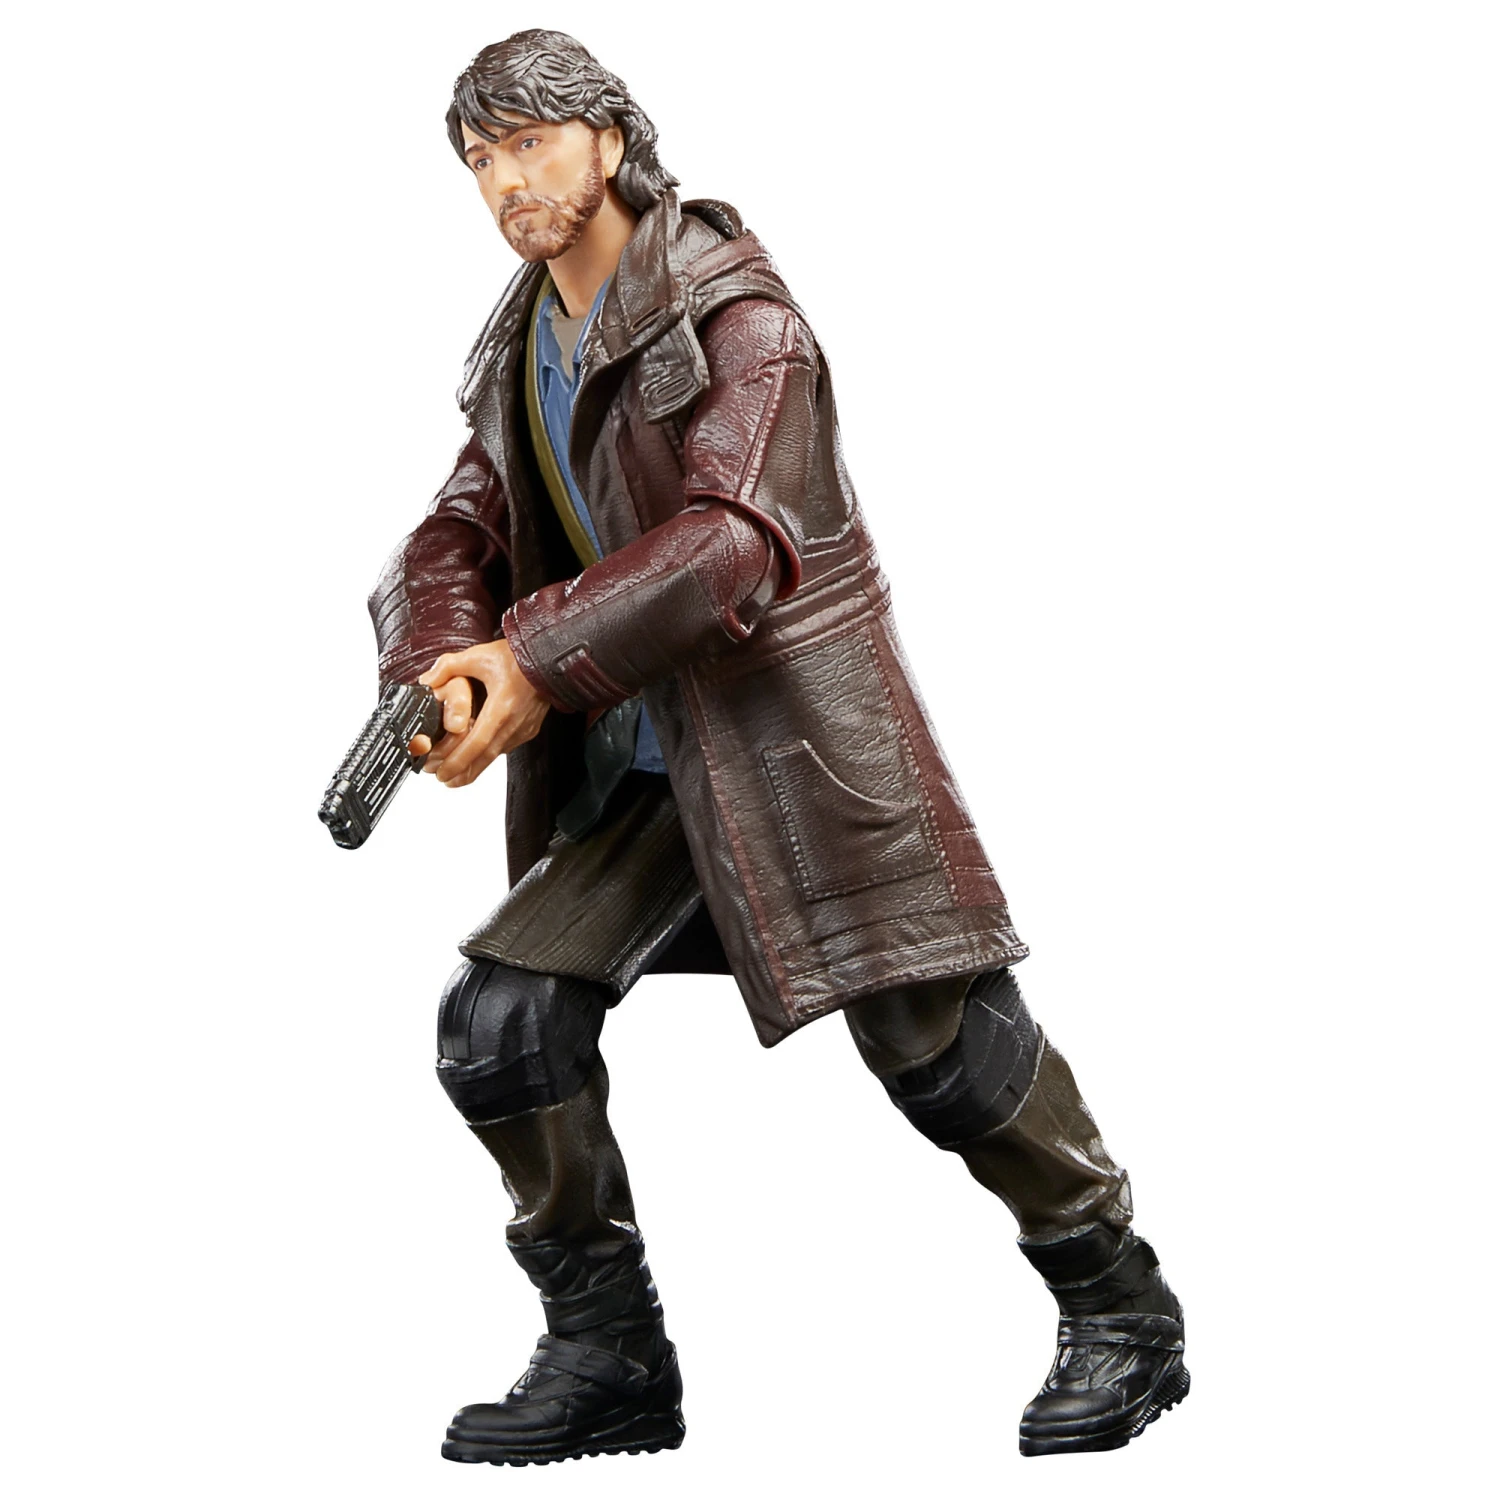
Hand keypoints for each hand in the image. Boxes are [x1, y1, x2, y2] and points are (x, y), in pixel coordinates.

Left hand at [410, 640, 550, 787]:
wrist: (549, 656)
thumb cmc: (517, 656)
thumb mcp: (479, 655)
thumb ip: (448, 667)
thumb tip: (426, 681)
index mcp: (501, 708)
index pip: (477, 744)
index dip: (458, 762)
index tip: (442, 773)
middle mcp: (515, 723)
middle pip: (486, 758)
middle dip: (463, 773)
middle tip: (443, 780)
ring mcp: (524, 728)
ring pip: (497, 755)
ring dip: (476, 766)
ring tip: (456, 775)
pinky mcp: (530, 728)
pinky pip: (507, 746)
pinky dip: (490, 755)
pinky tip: (478, 756)